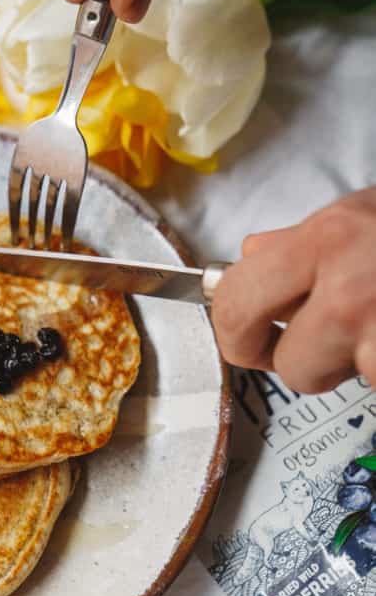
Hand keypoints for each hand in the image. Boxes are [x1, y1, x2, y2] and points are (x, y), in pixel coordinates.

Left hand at [211, 188, 375, 392]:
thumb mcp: (364, 211)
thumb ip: (301, 238)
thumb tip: (254, 253)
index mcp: (327, 240)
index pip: (236, 298)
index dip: (233, 328)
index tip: (242, 334)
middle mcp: (348, 290)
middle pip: (285, 364)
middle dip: (293, 361)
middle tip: (309, 350)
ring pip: (329, 381)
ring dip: (347, 365)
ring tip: (372, 326)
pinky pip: (369, 384)